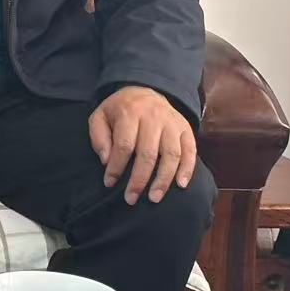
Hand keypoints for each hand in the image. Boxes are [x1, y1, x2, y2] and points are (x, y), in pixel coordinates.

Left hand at [88, 85, 196, 205]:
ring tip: (154, 198)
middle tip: (131, 199)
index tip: (109, 183)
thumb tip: (106, 161)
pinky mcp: (185, 128)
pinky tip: (180, 185)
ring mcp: (172, 123)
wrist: (144, 91)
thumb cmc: (119, 110)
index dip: (116, 167)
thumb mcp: (100, 117)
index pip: (124, 145)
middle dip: (139, 179)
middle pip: (148, 153)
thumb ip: (99, 138)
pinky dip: (187, 169)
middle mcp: (153, 117)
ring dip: (163, 179)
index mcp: (130, 112)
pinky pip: (190, 150)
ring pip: (171, 154)